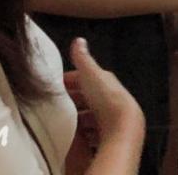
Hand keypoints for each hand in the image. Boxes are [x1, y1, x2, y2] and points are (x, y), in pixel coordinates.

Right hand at [63, 38, 143, 174]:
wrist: (123, 125)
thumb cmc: (106, 97)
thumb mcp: (91, 74)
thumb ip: (83, 59)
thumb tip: (79, 40)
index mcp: (106, 82)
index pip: (86, 79)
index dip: (71, 81)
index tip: (54, 86)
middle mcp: (111, 97)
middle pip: (88, 98)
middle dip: (73, 100)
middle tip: (54, 106)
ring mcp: (110, 116)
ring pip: (90, 115)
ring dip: (78, 117)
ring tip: (61, 122)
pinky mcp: (109, 133)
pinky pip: (92, 132)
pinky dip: (83, 132)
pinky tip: (74, 137)